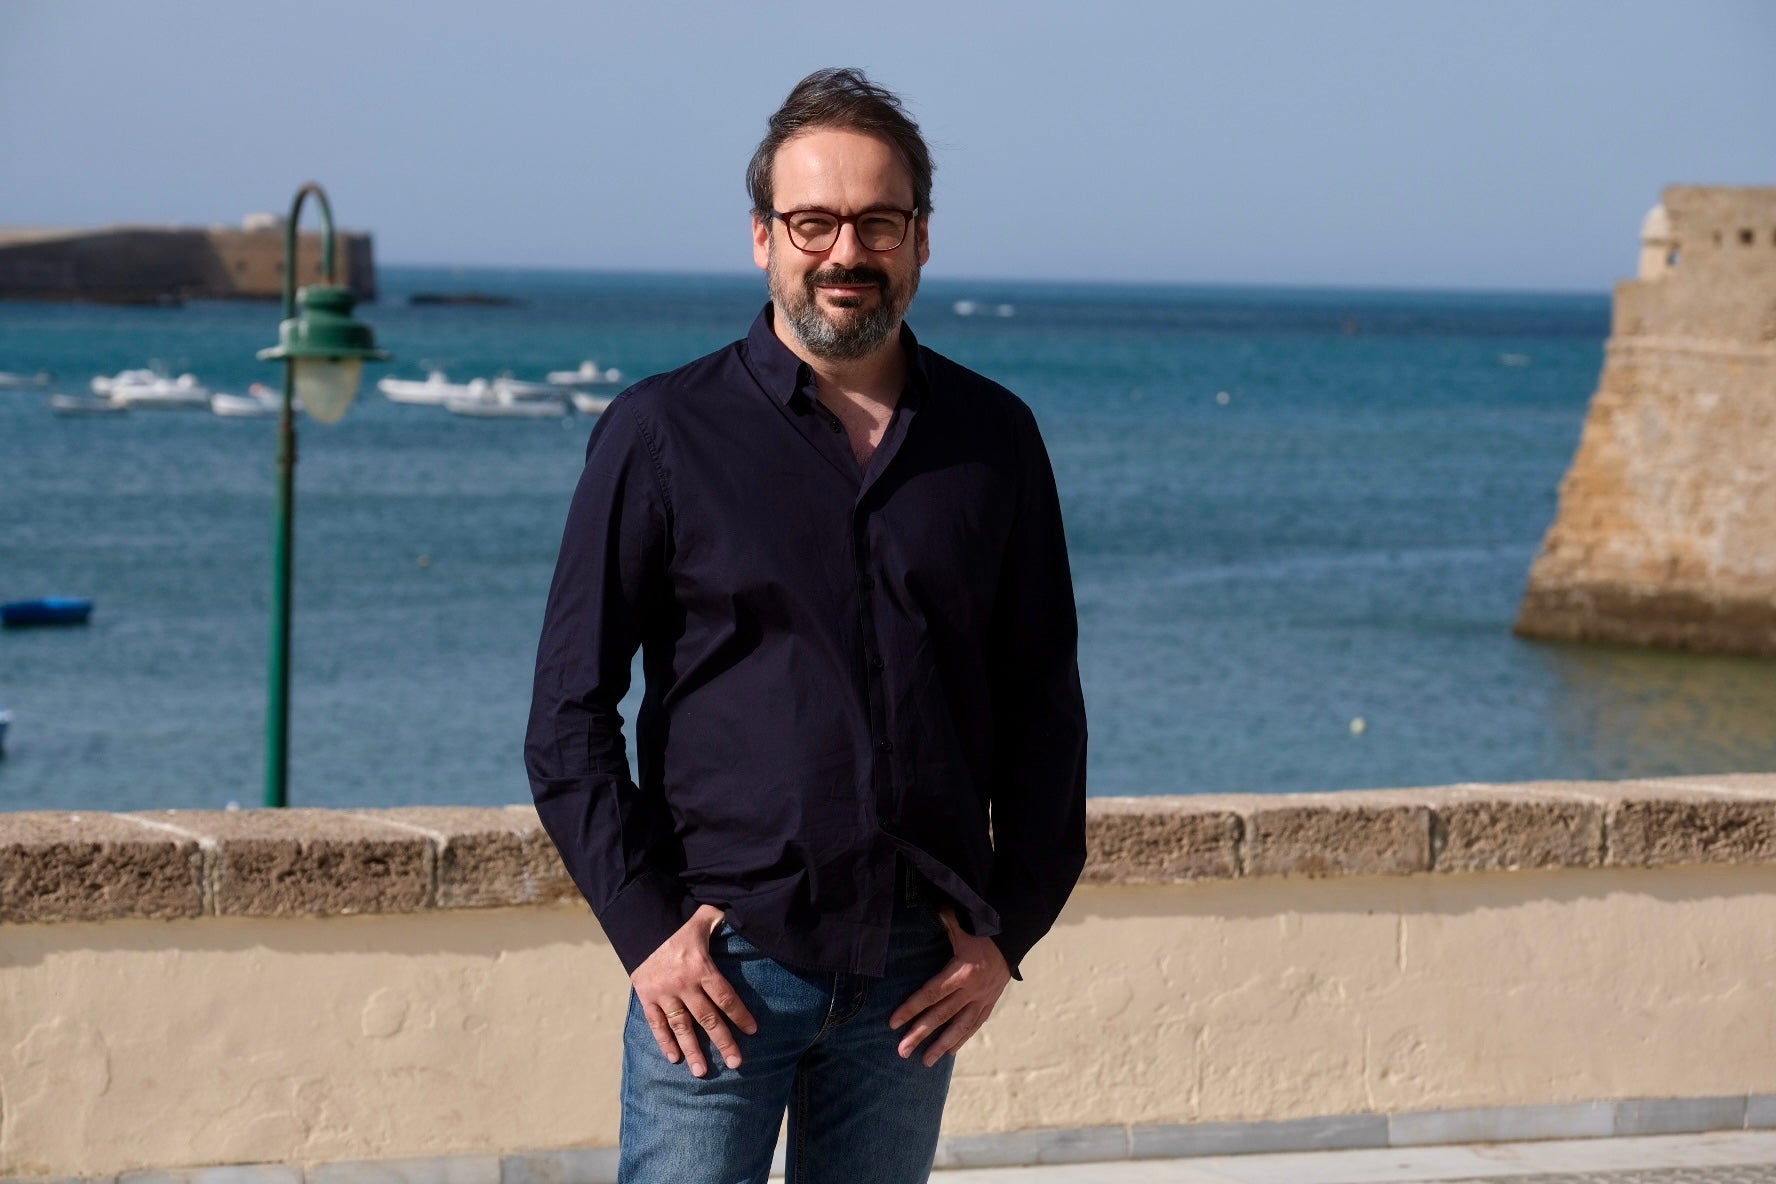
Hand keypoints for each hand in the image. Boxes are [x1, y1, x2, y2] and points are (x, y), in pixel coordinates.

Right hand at [630, 904, 757, 1076]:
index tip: (753, 1031)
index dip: (740, 1015)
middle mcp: (683, 983)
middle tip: (736, 1063)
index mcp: (701, 966)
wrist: (639, 921)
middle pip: (707, 1018)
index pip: (725, 997)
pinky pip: (656, 1023)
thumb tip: (747, 918)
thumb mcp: (705, 917)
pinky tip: (674, 1058)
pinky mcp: (646, 996)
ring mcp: (663, 992)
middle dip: (723, 1041)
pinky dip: (664, 1041)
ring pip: (681, 1027)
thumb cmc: (677, 921)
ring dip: (692, 1050)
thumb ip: (724, 923)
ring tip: (702, 1072)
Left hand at [888, 907, 1011, 1066]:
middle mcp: (971, 990)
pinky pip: (974, 1025)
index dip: (911, 1008)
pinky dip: (962, 1039)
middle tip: (901, 1051)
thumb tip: (933, 907)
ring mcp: (982, 999)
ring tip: (924, 1062)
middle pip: (941, 1016)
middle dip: (920, 1034)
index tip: (893, 1022)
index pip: (931, 994)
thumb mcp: (965, 926)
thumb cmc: (984, 932)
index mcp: (962, 972)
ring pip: (959, 1027)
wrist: (1015, 941)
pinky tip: (949, 1052)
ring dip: (941, 1046)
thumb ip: (947, 920)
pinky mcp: (989, 1003)